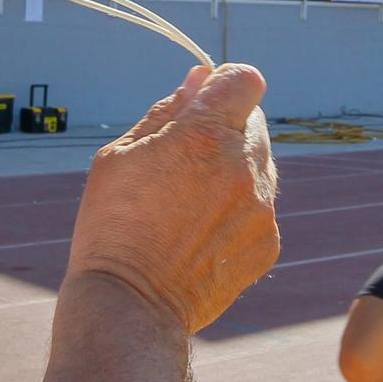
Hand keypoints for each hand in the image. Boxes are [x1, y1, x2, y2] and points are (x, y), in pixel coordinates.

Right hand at [65, 64, 279, 333]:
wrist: (130, 305)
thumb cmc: (113, 224)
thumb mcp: (121, 155)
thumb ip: (168, 110)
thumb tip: (201, 77)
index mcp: (204, 134)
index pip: (245, 80)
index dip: (226, 85)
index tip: (207, 100)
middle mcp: (243, 166)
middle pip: (255, 122)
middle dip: (227, 130)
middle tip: (186, 161)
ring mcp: (262, 207)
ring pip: (261, 166)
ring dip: (235, 171)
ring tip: (190, 203)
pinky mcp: (269, 242)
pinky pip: (263, 208)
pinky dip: (241, 212)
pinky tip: (203, 233)